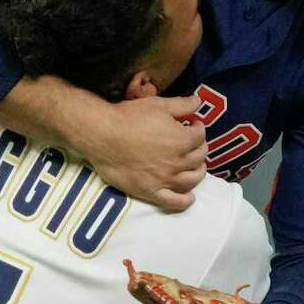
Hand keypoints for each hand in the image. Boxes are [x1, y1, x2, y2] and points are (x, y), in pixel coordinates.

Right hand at [84, 95, 207, 210]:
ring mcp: (165, 179)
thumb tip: (198, 101)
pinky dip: (184, 201)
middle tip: (194, 145)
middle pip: (198, 158)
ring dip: (198, 173)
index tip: (193, 125)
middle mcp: (177, 162)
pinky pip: (173, 201)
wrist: (103, 136)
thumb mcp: (158, 105)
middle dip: (200, 149)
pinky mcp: (151, 191)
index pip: (200, 136)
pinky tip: (189, 198)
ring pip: (190, 180)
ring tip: (197, 168)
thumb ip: (182, 105)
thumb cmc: (129, 117)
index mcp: (182, 140)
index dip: (198, 129)